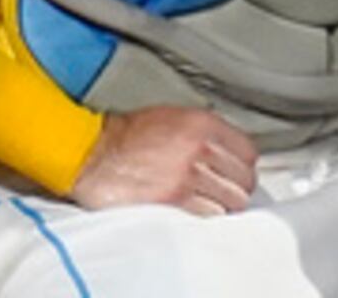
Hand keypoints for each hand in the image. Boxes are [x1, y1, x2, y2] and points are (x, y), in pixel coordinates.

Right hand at [68, 104, 256, 215]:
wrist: (89, 153)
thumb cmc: (124, 137)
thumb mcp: (172, 118)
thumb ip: (204, 133)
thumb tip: (228, 152)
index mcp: (203, 125)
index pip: (248, 153)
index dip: (243, 168)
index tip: (238, 175)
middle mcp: (199, 148)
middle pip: (242, 180)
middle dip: (235, 190)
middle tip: (224, 195)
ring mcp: (186, 175)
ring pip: (229, 202)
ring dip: (221, 207)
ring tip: (208, 206)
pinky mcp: (171, 200)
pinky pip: (207, 216)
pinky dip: (205, 218)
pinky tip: (195, 214)